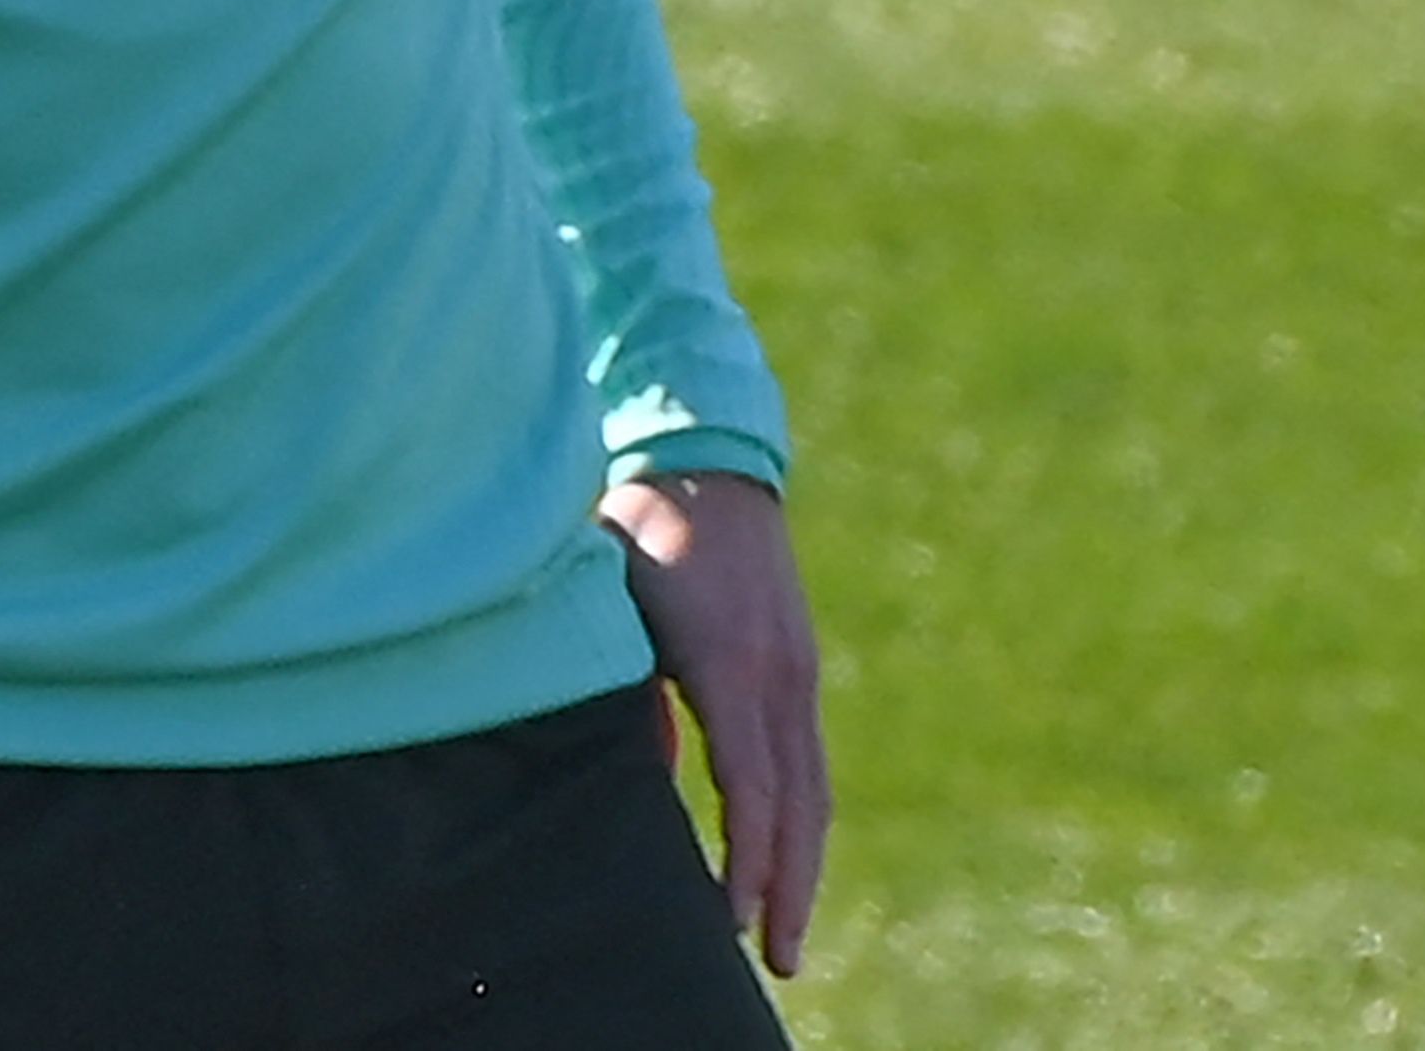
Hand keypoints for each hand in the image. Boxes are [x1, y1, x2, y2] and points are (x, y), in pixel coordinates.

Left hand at [604, 471, 831, 978]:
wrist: (707, 464)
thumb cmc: (640, 529)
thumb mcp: (612, 596)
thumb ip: (620, 679)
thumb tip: (643, 767)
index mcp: (727, 662)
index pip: (748, 783)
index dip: (743, 855)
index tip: (731, 917)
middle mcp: (777, 676)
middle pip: (795, 804)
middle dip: (787, 887)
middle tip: (776, 959)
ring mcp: (797, 674)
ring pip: (812, 791)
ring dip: (803, 867)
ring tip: (787, 937)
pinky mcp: (797, 670)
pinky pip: (807, 762)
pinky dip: (803, 822)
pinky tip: (789, 863)